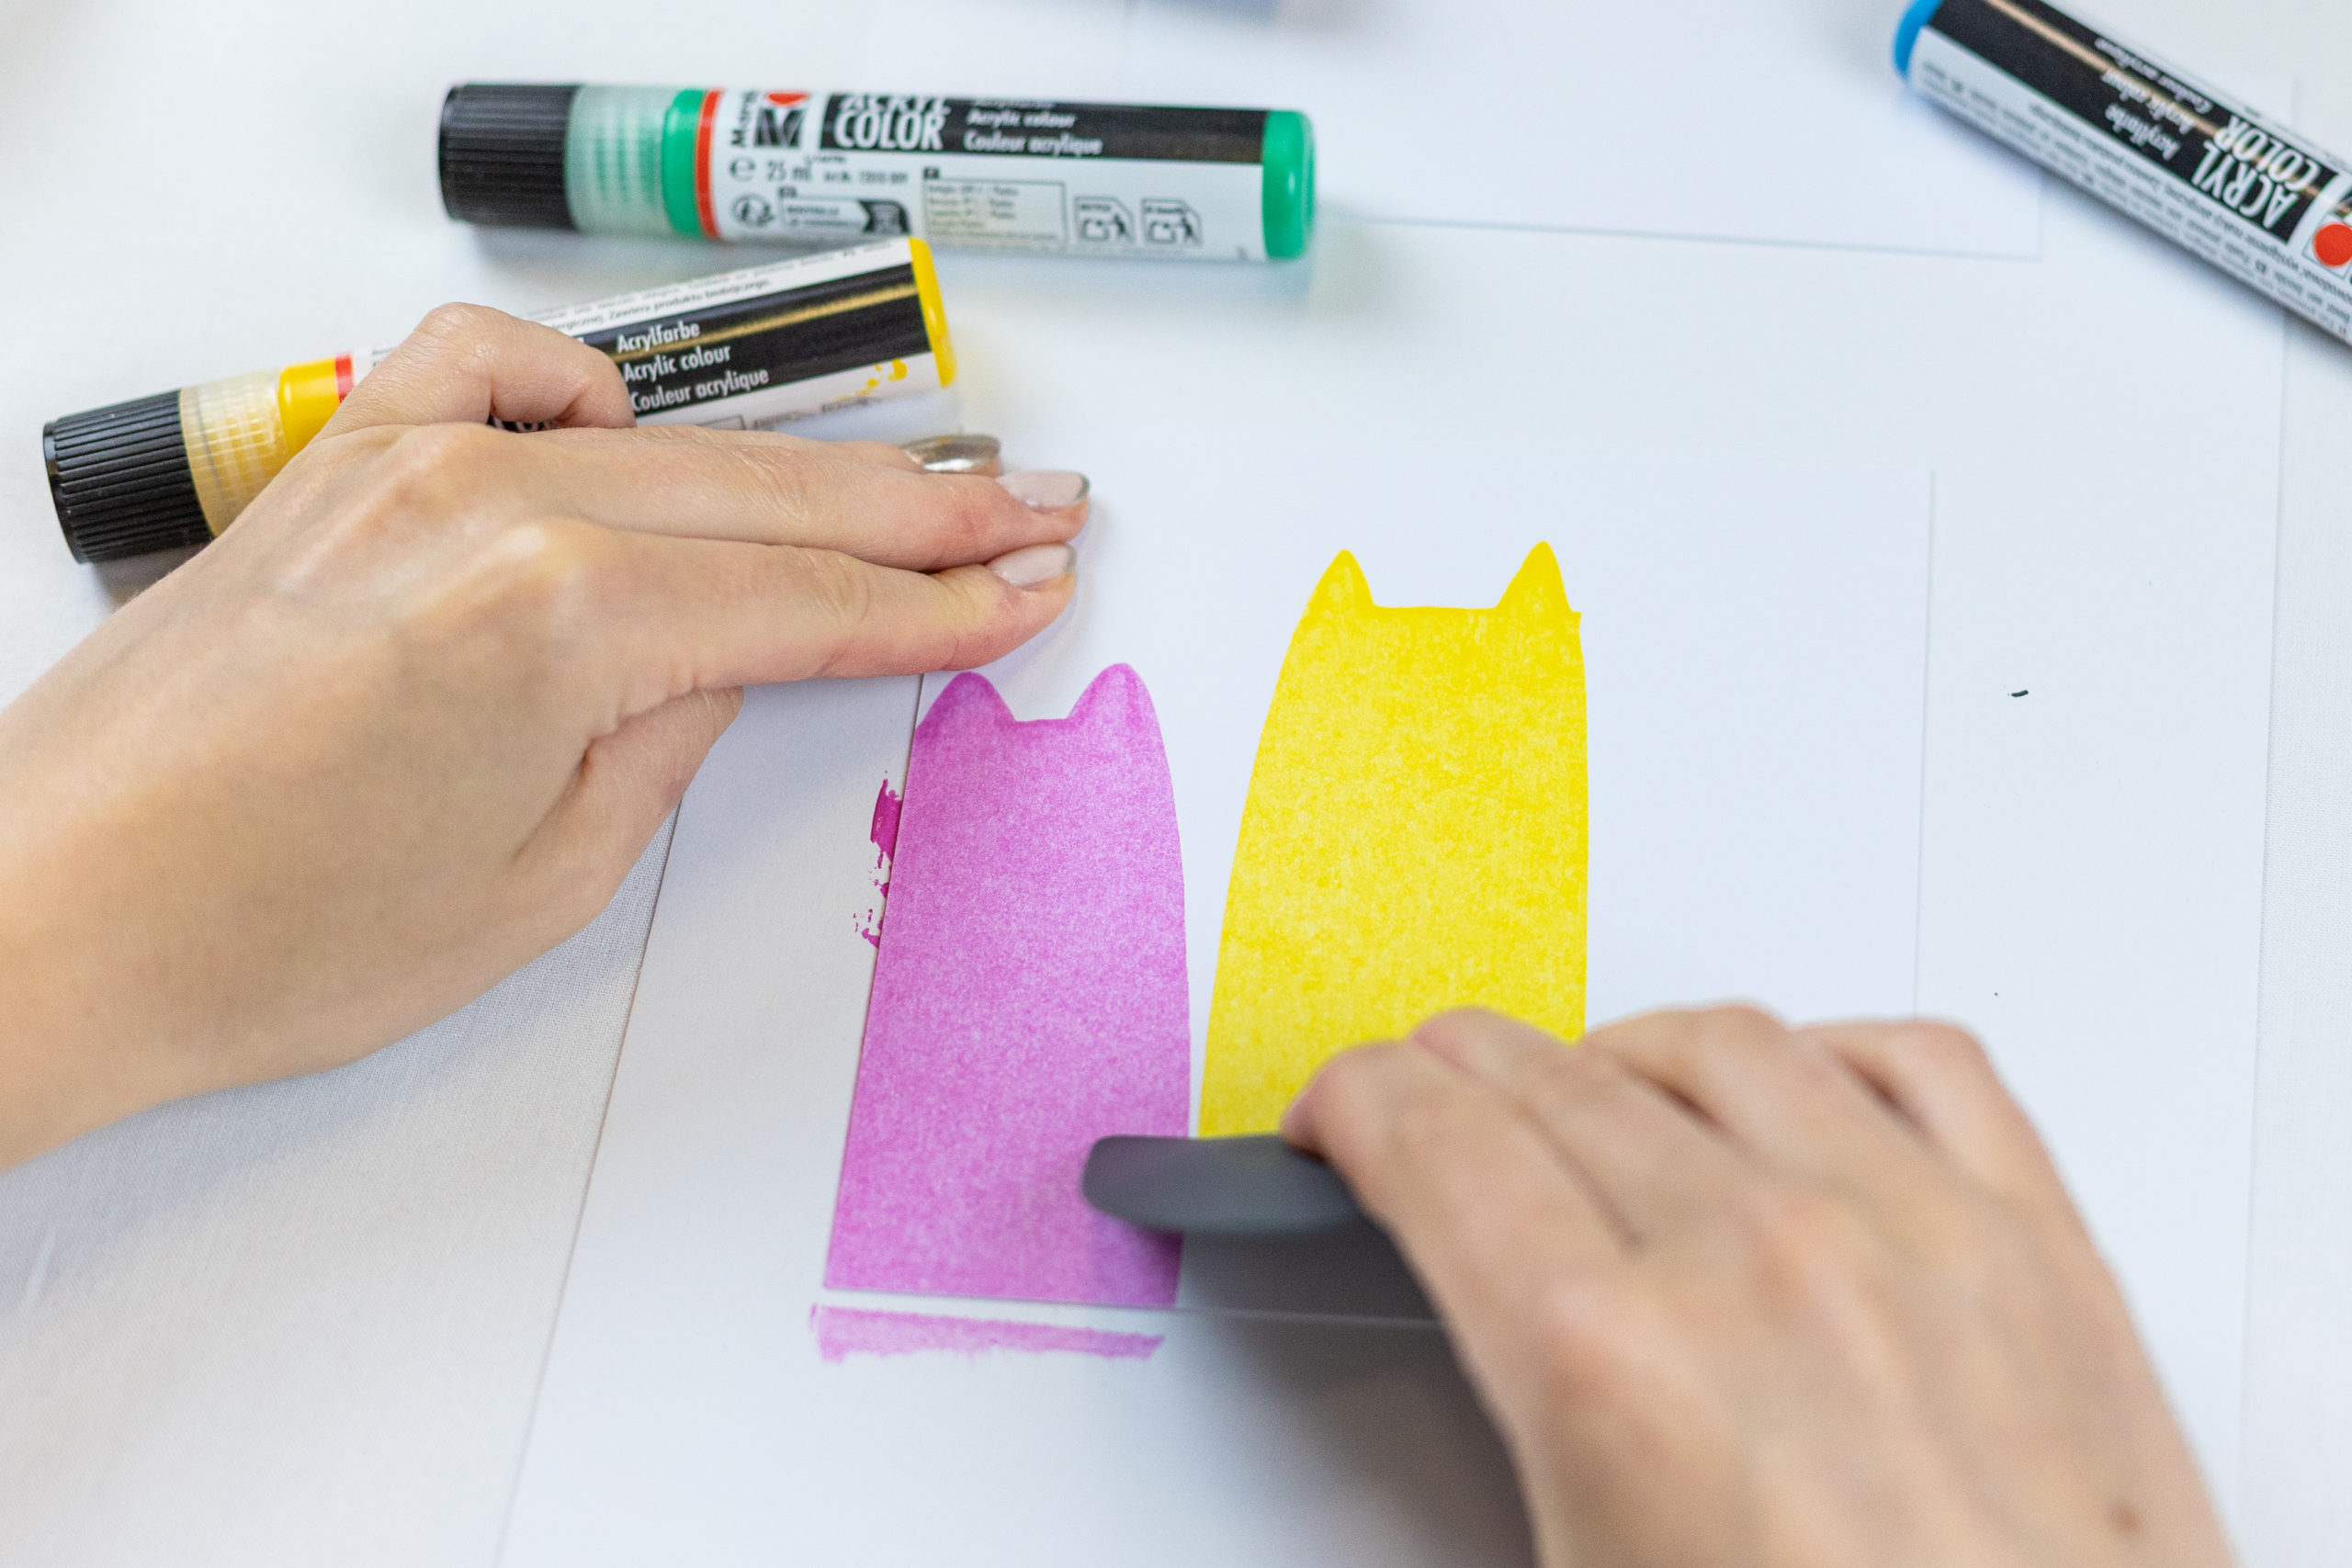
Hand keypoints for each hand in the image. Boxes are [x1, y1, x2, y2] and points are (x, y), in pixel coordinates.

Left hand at [0, 304, 1085, 1166]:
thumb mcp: (541, 881)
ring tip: (901, 479)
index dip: (941, 603)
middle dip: (920, 514)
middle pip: (768, 499)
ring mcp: (403, 466)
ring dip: (797, 463)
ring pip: (662, 438)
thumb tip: (729, 662)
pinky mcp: (337, 467)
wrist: (48, 921)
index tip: (1026, 588)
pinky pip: (488, 373)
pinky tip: (635, 426)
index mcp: (558, 618)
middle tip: (1027, 508)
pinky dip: (581, 386)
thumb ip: (666, 740)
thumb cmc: (257, 934)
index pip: (811, 602)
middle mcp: (486, 507)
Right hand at [1285, 1007, 2232, 1567]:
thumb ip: (1493, 1442)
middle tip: (1429, 1102)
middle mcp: (1758, 1263)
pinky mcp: (2041, 1252)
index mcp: (1611, 1360)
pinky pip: (1917, 1062)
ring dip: (1620, 1054)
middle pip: (1551, 1078)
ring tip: (1589, 1093)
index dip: (1359, 1106)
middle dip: (1456, 1075)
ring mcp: (1912, 1237)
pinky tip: (1792, 1087)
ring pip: (1718, 1043)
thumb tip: (1476, 1352)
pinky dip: (1825, 1051)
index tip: (1345, 1115)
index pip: (1434, 1140)